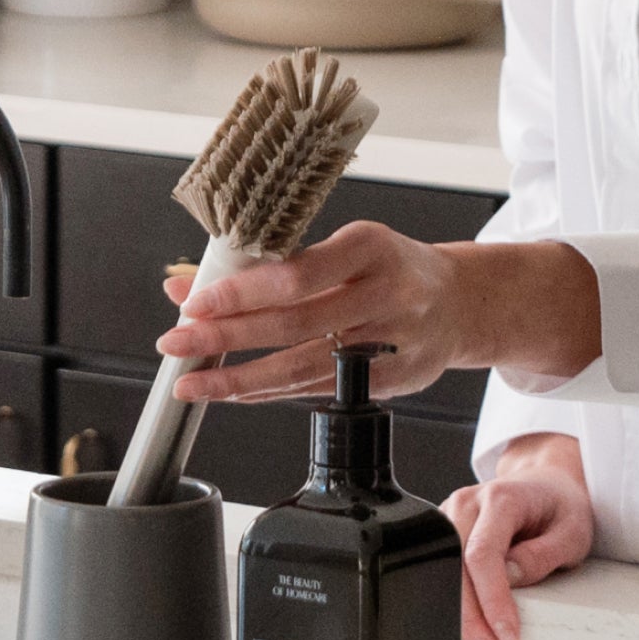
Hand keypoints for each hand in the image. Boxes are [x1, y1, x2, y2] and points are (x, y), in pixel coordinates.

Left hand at [157, 226, 601, 404]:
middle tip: (177, 342)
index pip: (297, 275)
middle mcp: (387, 294)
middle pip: (295, 324)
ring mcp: (393, 343)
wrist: (461, 303)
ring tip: (192, 382)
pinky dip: (270, 393)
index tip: (195, 302)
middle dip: (227, 337)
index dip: (242, 293)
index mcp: (372, 247)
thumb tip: (187, 282)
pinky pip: (319, 392)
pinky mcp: (392, 382)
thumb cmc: (390, 267)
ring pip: (304, 369)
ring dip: (239, 380)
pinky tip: (235, 393)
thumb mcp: (341, 245)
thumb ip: (268, 264)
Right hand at [441, 433, 593, 639]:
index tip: (507, 634)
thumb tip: (511, 577)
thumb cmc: (559, 507)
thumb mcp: (571, 532)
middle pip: (453, 567)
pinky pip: (440, 570)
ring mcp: (451, 516)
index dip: (492, 600)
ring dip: (460, 614)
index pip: (483, 554)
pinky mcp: (444, 532)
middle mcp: (468, 504)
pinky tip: (472, 625)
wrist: (547, 486)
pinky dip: (454, 602)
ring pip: (440, 572)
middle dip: (471, 619)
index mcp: (500, 498)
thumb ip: (542, 554)